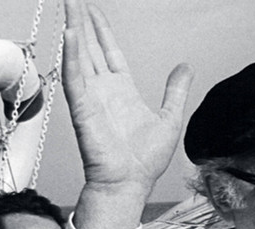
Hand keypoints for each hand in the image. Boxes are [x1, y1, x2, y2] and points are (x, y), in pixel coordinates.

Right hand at [63, 0, 192, 196]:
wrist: (130, 184)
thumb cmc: (144, 162)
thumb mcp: (170, 117)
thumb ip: (175, 91)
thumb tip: (186, 68)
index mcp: (121, 91)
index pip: (107, 52)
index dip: (101, 30)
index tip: (92, 10)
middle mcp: (103, 90)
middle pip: (89, 47)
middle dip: (81, 21)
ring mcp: (91, 98)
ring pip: (78, 55)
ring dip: (72, 29)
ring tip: (68, 5)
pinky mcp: (83, 109)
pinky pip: (74, 78)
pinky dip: (70, 56)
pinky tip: (69, 34)